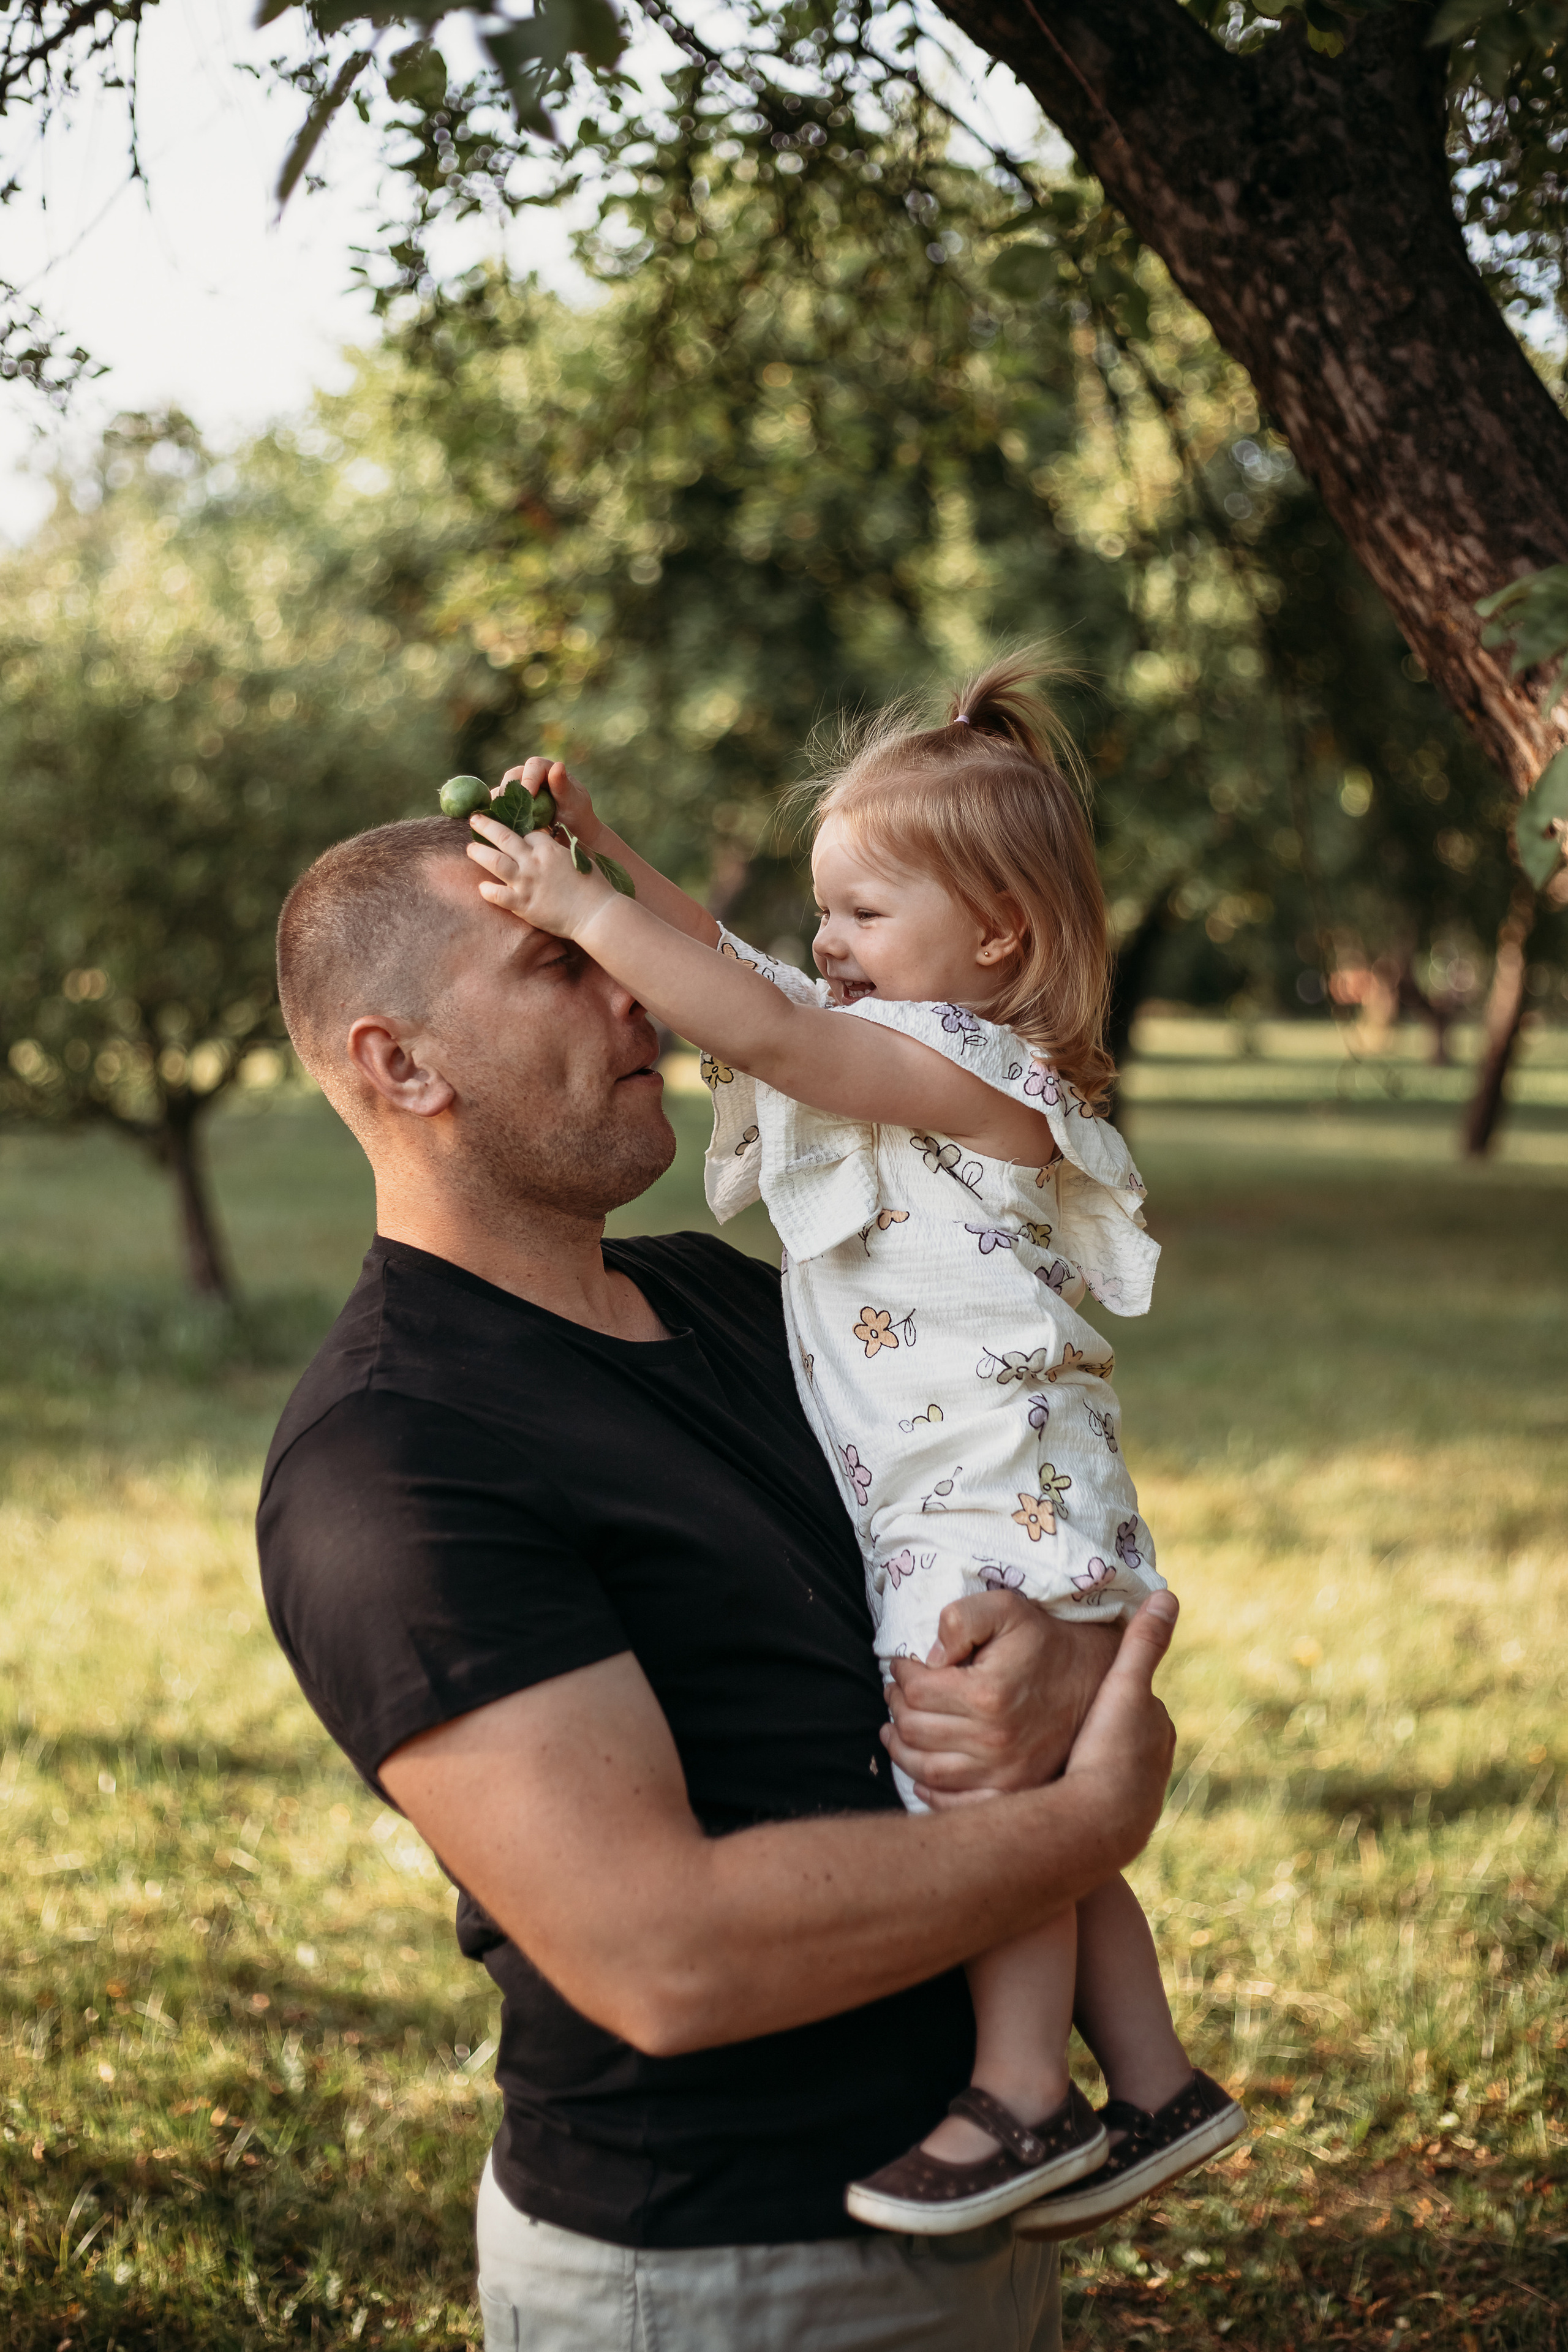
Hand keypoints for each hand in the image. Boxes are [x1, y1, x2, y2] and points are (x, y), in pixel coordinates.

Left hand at [467, 812, 614, 938]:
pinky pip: (496, 894)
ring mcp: (525, 882)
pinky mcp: (522, 904)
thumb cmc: (594, 888)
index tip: (513, 834)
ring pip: (493, 861)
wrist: (596, 914)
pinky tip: (483, 887)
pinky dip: (486, 890)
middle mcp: (533, 861)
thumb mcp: (579, 859)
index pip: (527, 832)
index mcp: (549, 848)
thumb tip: (553, 847)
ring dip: (478, 852)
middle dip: (486, 825)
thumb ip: (562, 851)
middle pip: (503, 836)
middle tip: (474, 820)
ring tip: (470, 849)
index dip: (521, 833)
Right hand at [496, 756, 599, 846]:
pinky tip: (497, 825)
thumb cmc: (578, 818)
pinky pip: (498, 807)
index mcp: (548, 771)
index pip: (534, 766)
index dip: (528, 778)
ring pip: (501, 791)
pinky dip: (495, 814)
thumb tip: (557, 765)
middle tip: (511, 809)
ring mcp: (519, 793)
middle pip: (512, 776)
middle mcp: (531, 778)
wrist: (573, 838)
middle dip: (509, 790)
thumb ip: (564, 787)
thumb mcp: (575, 803)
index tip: (529, 795)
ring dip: (499, 804)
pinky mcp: (511, 808)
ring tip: (503, 819)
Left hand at [882, 1591, 1122, 1806]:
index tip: (902, 1665)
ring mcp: (1004, 1773)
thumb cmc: (1044, 1639)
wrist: (1094, 1678)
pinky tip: (919, 1773)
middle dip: (897, 1708)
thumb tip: (929, 1658)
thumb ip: (960, 1618)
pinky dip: (929, 1792)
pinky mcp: (1013, 1790)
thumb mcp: (1006, 1607)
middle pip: (915, 1730)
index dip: (901, 1674)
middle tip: (896, 1693)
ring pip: (926, 1769)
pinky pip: (956, 1802)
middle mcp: (994, 1740)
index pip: (916, 1691)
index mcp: (987, 1694)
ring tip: (896, 1728)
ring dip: (901, 1748)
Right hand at [1061, 1593, 1178, 1863]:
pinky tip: (1043, 1784)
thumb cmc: (1113, 1748)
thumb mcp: (1124, 1685)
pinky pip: (1088, 1796)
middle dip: (1097, 1723)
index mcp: (1158, 1731)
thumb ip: (1143, 1642)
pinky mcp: (1109, 1827)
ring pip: (1103, 1765)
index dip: (1111, 1686)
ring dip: (1083, 1758)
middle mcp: (1153, 1767)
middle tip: (1058, 1712)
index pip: (1136, 1699)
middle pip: (1121, 1733)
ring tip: (1044, 1749)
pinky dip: (1071, 1786)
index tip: (1085, 1680)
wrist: (1099, 1822)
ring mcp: (1133, 1799)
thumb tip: (1167, 1594)